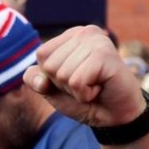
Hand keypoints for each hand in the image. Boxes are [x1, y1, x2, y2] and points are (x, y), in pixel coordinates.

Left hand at [23, 25, 146, 127]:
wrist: (114, 116)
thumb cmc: (83, 98)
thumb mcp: (51, 89)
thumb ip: (35, 79)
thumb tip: (40, 81)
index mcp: (70, 35)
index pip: (42, 55)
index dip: (51, 76)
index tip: (73, 79)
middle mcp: (85, 32)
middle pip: (50, 65)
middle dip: (63, 83)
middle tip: (86, 84)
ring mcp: (97, 41)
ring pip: (62, 74)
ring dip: (75, 90)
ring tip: (94, 86)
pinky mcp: (106, 55)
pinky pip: (77, 82)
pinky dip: (84, 94)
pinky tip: (100, 89)